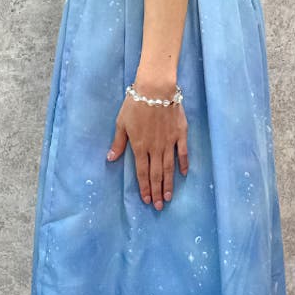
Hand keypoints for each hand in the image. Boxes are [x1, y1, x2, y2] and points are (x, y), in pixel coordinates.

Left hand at [105, 83, 188, 209]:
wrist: (156, 88)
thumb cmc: (135, 104)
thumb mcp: (121, 123)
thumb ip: (118, 143)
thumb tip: (110, 159)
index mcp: (139, 146)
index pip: (142, 172)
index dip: (144, 188)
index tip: (146, 200)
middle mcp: (155, 148)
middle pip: (156, 174)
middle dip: (156, 192)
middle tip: (159, 206)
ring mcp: (169, 142)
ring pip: (169, 168)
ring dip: (168, 184)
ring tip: (168, 197)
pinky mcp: (180, 134)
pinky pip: (183, 153)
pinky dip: (183, 164)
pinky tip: (183, 174)